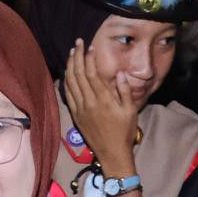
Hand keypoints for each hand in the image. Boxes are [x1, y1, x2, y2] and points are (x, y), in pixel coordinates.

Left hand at [63, 41, 141, 168]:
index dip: (89, 58)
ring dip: (70, 66)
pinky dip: (66, 81)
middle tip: (78, 43)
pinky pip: (67, 94)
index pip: (92, 73)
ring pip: (70, 82)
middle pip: (78, 74)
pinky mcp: (76, 115)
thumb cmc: (124, 132)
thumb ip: (124, 91)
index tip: (90, 46)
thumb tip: (120, 74)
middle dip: (77, 56)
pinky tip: (68, 72)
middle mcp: (88, 102)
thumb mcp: (131, 111)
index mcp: (103, 99)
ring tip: (72, 53)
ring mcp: (80, 109)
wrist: (112, 153)